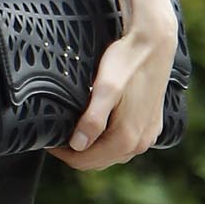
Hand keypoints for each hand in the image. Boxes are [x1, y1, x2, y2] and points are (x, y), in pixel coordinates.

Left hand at [45, 11, 177, 171]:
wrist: (154, 42)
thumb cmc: (127, 60)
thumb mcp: (106, 87)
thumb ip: (93, 119)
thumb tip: (78, 145)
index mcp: (127, 138)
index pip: (85, 161)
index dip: (63, 154)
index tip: (50, 140)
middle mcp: (141, 142)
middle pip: (99, 161)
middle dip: (76, 153)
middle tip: (58, 135)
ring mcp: (149, 135)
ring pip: (112, 154)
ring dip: (92, 149)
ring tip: (74, 130)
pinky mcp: (152, 125)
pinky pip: (125, 144)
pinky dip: (108, 142)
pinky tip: (98, 126)